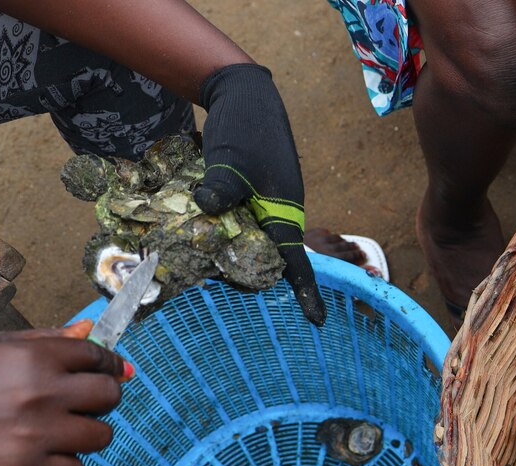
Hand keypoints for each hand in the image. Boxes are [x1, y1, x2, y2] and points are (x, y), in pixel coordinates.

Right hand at [0, 322, 128, 465]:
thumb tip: (90, 331)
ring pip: (100, 436)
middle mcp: (39, 395)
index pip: (96, 356)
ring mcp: (34, 436)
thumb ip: (43, 339)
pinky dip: (65, 462)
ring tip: (60, 427)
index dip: (108, 362)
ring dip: (87, 431)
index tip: (110, 369)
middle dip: (103, 395)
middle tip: (85, 400)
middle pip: (109, 395)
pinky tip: (42, 450)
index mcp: (31, 358)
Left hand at [194, 63, 324, 324]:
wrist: (245, 93)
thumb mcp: (229, 160)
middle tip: (217, 286)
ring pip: (251, 239)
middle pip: (269, 255)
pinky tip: (198, 232)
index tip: (317, 320)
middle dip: (251, 274)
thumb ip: (219, 189)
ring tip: (198, 262)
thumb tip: (205, 209)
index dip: (306, 290)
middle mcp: (278, 212)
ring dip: (231, 251)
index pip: (296, 259)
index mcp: (284, 210)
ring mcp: (264, 203)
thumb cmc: (246, 127)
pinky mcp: (249, 194)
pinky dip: (223, 230)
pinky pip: (239, 222)